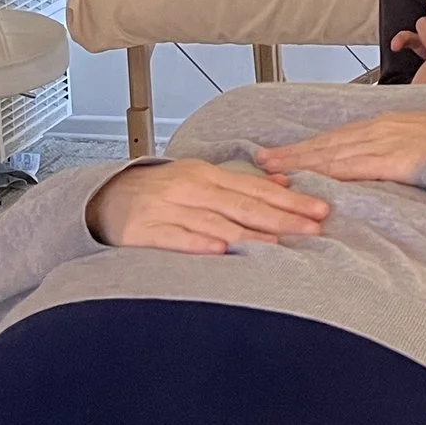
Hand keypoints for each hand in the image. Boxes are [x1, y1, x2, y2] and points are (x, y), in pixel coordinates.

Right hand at [87, 158, 329, 254]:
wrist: (105, 197)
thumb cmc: (159, 192)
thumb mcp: (201, 179)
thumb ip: (241, 185)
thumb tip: (284, 183)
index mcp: (208, 176)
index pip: (257, 190)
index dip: (291, 201)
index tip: (320, 211)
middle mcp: (191, 189)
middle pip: (244, 205)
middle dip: (282, 218)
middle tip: (313, 229)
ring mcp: (168, 208)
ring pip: (215, 221)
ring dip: (249, 233)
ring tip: (278, 244)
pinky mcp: (145, 230)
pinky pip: (176, 237)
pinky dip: (199, 242)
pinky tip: (220, 248)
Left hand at [256, 111, 425, 184]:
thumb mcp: (424, 142)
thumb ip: (400, 152)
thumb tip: (385, 167)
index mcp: (387, 124)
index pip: (337, 137)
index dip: (307, 146)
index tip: (281, 154)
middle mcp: (380, 128)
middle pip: (327, 143)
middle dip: (292, 153)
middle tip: (260, 162)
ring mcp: (386, 142)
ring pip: (333, 153)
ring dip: (300, 162)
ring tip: (271, 172)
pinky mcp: (395, 159)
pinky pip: (354, 167)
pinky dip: (327, 172)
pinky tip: (309, 180)